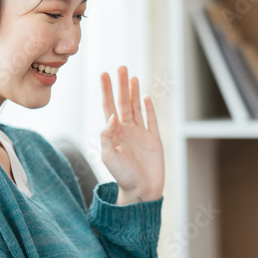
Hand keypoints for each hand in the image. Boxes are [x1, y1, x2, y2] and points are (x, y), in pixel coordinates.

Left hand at [100, 65, 164, 204]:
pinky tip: (146, 96)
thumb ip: (107, 136)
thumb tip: (111, 116)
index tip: (103, 74)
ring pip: (136, 107)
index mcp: (113, 133)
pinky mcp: (154, 139)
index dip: (106, 90)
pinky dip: (149, 108)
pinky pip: (151, 119)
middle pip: (123, 102)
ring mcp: (140, 133)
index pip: (108, 106)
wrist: (141, 191)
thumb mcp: (109, 157)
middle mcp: (126, 130)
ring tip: (132, 76)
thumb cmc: (123, 176)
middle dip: (121, 85)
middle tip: (120, 67)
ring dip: (134, 92)